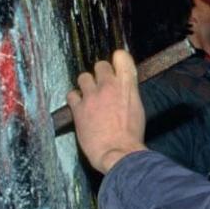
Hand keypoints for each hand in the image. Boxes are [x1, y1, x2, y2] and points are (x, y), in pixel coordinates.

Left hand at [66, 49, 146, 172]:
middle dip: (101, 73)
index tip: (116, 66)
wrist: (118, 152)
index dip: (118, 60)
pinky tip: (80, 106)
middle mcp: (109, 86)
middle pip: (100, 64)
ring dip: (86, 85)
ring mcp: (92, 96)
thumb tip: (123, 87)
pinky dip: (75, 99)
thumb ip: (129, 92)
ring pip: (83, 77)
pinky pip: (71, 94)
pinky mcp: (78, 108)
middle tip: (102, 85)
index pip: (121, 56)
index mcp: (127, 85)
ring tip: (90, 96)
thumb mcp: (137, 108)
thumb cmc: (131, 136)